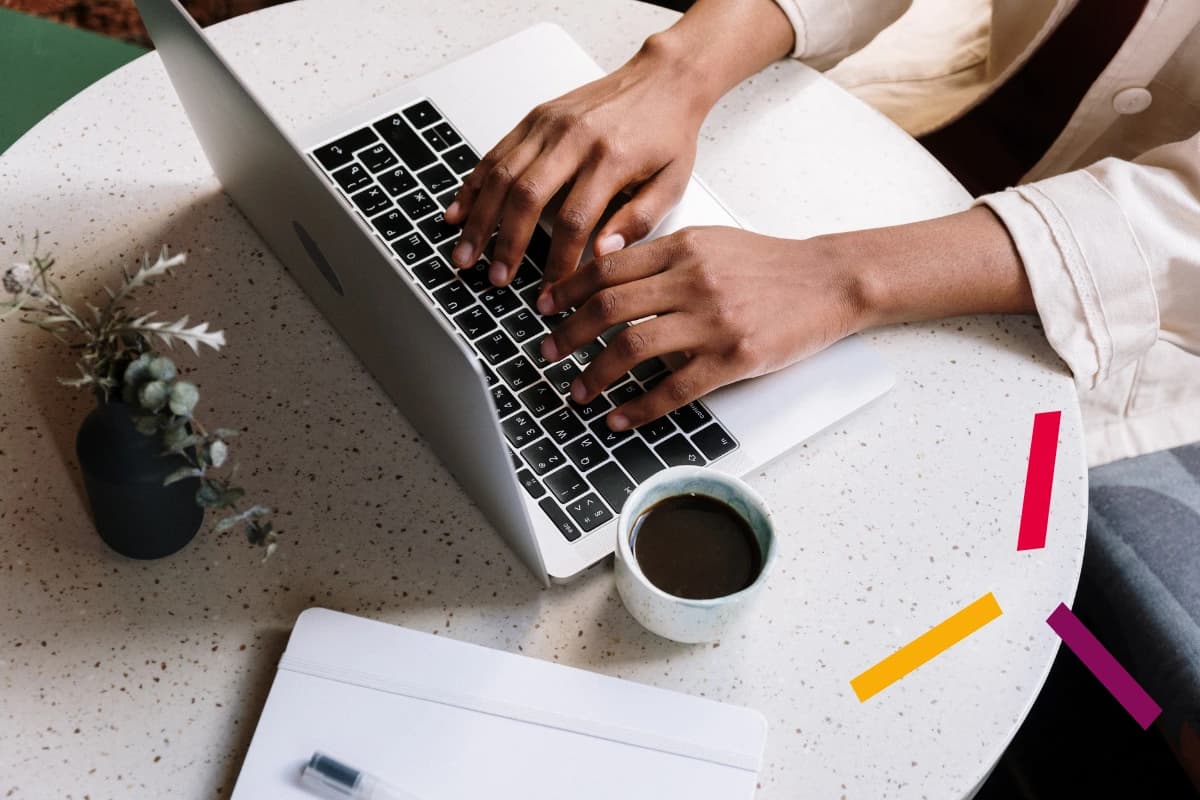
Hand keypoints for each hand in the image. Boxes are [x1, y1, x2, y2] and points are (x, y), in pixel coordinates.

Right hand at [444, 36, 710, 288]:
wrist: (663, 79)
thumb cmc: (667, 134)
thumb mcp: (671, 183)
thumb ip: (639, 222)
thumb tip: (602, 256)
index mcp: (610, 158)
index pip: (575, 221)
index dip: (557, 261)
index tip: (550, 291)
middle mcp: (574, 138)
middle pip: (527, 197)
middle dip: (505, 243)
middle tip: (494, 278)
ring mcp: (549, 125)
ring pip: (502, 175)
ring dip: (479, 219)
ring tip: (465, 254)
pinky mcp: (535, 118)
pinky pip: (495, 153)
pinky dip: (473, 185)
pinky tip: (458, 212)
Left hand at [536, 207, 1034, 432]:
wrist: (830, 281)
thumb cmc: (769, 265)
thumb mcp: (712, 242)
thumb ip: (662, 255)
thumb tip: (606, 271)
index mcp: (682, 247)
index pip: (607, 267)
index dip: (567, 289)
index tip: (544, 307)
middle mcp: (692, 280)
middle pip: (609, 308)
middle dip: (568, 334)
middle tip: (546, 352)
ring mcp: (713, 320)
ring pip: (633, 348)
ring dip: (595, 374)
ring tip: (577, 391)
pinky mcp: (734, 357)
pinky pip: (673, 388)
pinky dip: (638, 407)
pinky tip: (620, 417)